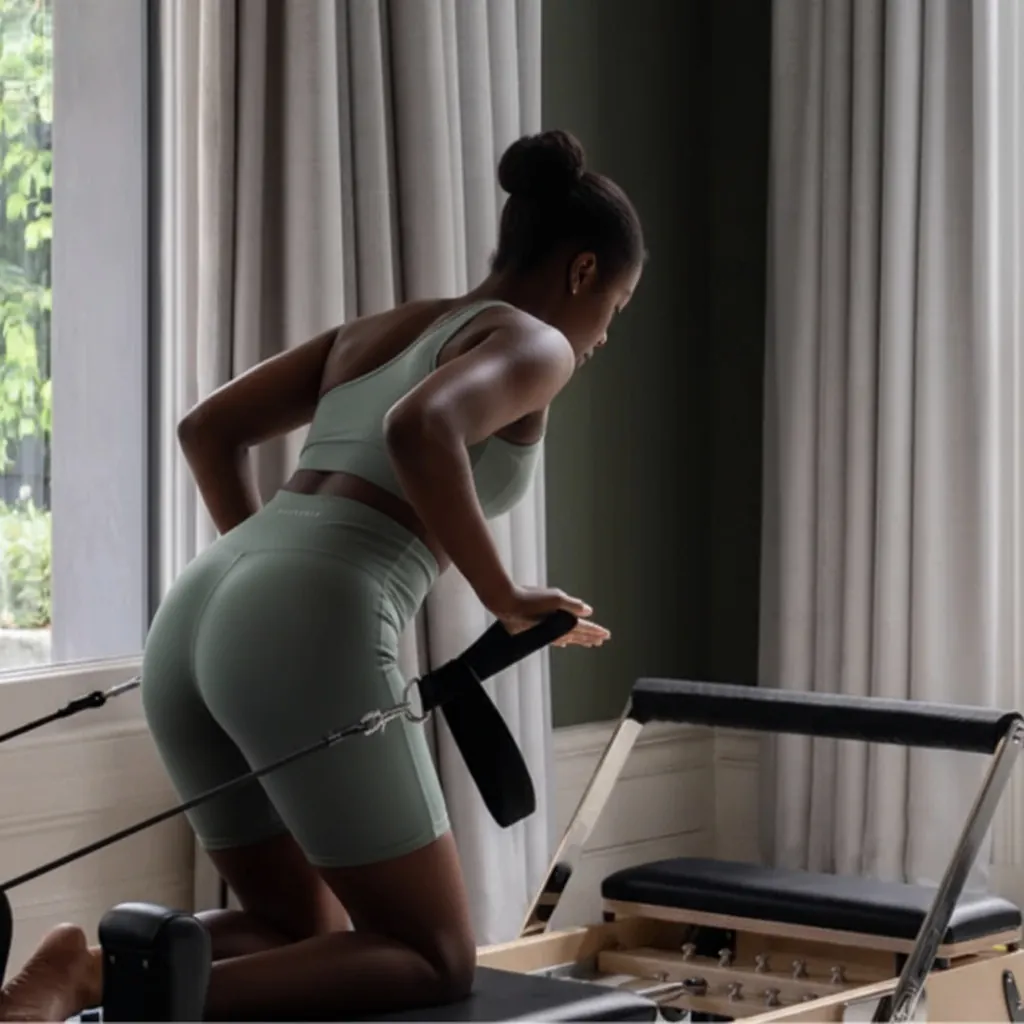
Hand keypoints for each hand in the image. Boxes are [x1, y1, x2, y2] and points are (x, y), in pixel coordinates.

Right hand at [487, 585, 609, 648]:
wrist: (505, 603)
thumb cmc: (529, 598)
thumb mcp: (555, 596)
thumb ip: (573, 604)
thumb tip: (588, 611)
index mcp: (562, 622)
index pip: (584, 628)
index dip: (596, 631)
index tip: (606, 634)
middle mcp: (555, 630)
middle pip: (577, 636)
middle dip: (590, 637)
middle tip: (601, 641)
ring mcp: (546, 633)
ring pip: (567, 638)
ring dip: (579, 640)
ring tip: (588, 643)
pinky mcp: (537, 632)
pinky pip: (555, 639)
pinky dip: (564, 640)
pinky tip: (563, 643)